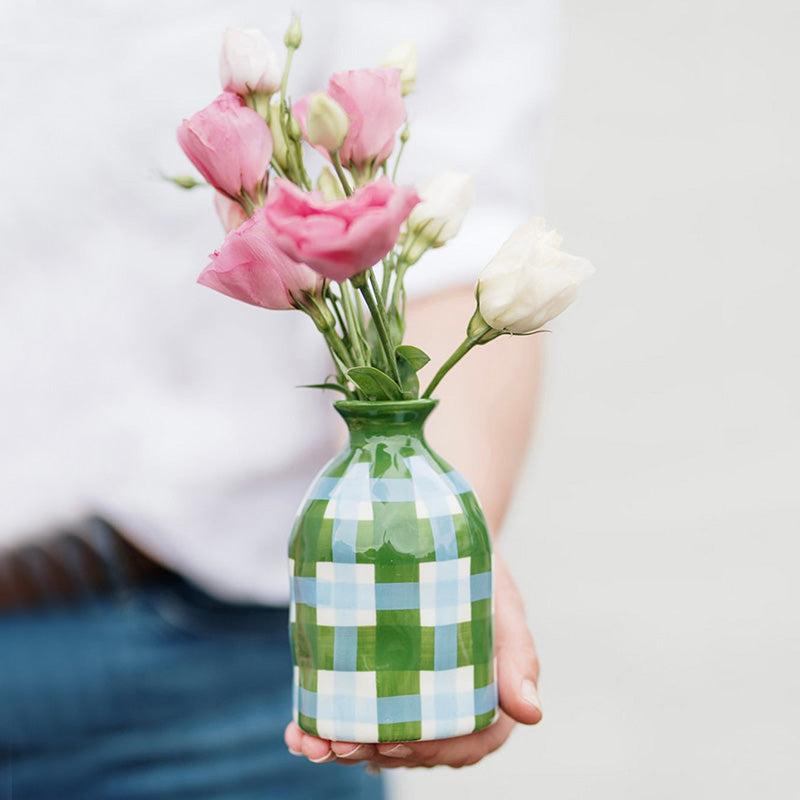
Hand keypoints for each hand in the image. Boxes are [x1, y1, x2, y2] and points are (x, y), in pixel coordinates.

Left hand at [284, 549, 541, 768]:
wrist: (438, 530)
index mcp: (486, 696)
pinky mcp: (375, 676)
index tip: (393, 743)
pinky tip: (298, 730)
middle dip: (372, 752)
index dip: (428, 751)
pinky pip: (352, 709)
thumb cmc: (480, 569)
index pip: (465, 742)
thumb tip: (532, 715)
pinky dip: (322, 723)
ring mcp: (408, 693)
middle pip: (413, 746)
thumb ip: (518, 655)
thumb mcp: (503, 604)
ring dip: (340, 747)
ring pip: (377, 736)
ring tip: (309, 742)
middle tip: (338, 743)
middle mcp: (446, 703)